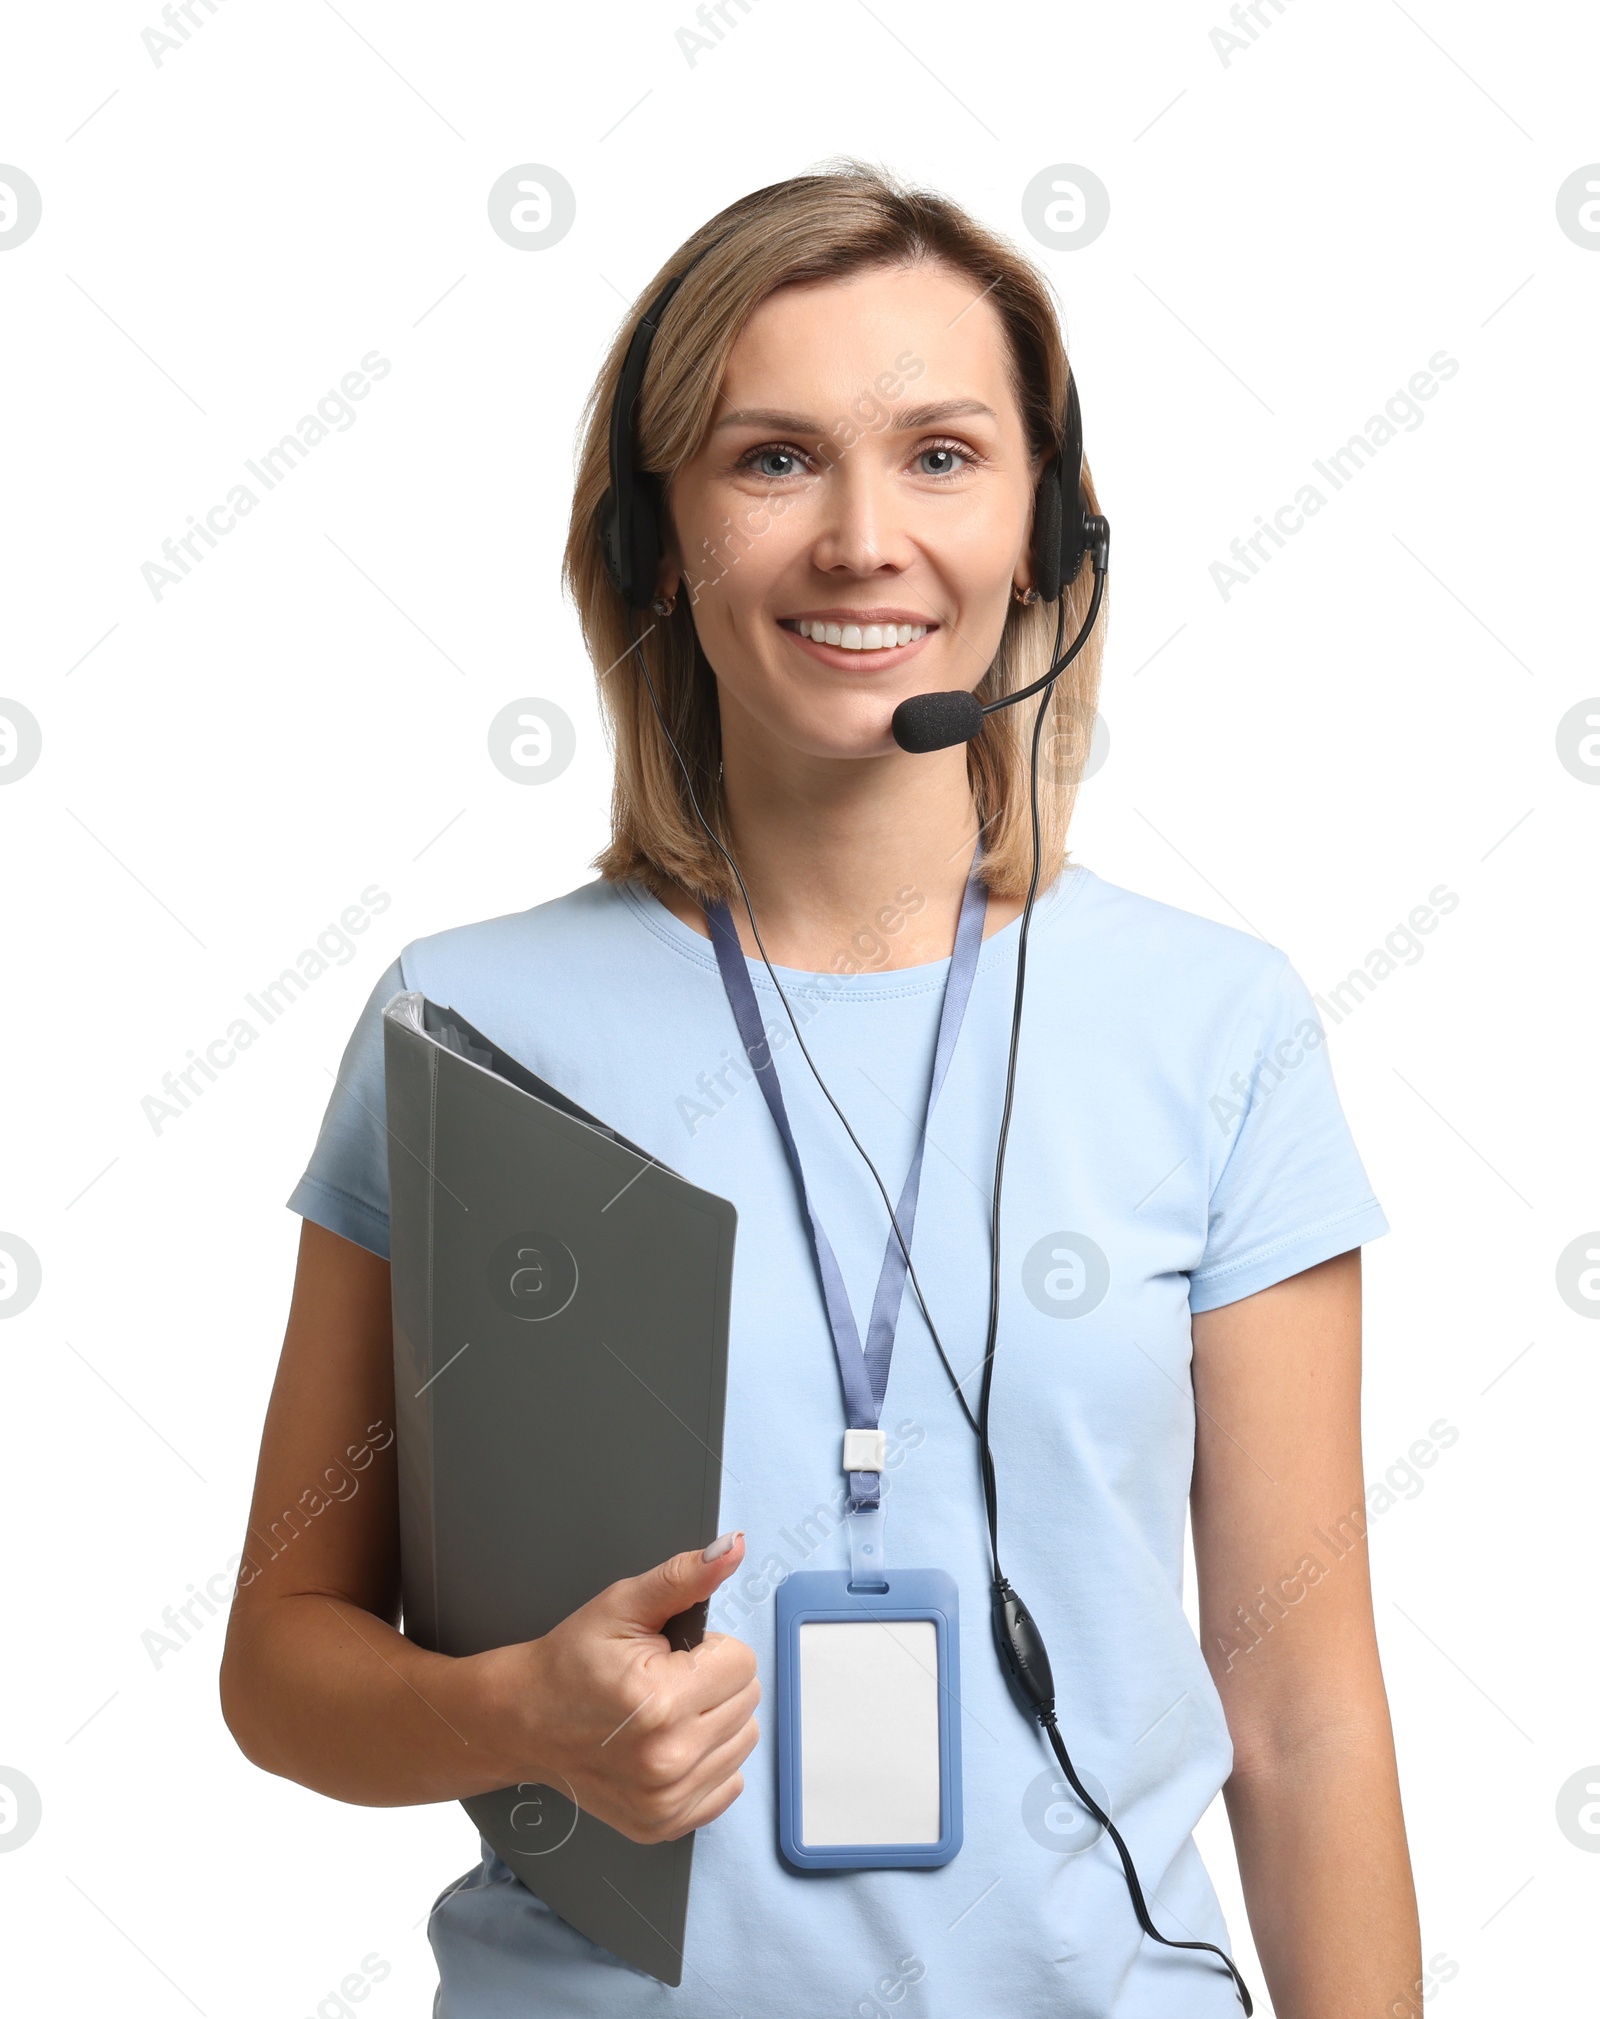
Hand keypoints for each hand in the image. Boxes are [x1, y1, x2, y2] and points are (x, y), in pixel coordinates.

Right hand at [477, 1532, 758, 1844]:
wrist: (524, 1721)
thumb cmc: (571, 1662)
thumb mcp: (623, 1605)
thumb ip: (685, 1576)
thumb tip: (734, 1548)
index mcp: (660, 1701)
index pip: (743, 1662)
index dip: (710, 1649)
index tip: (672, 1655)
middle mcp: (667, 1759)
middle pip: (748, 1702)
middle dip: (715, 1682)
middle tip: (664, 1679)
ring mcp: (666, 1800)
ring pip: (744, 1742)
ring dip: (716, 1720)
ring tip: (666, 1711)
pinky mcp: (665, 1824)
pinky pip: (730, 1784)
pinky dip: (710, 1761)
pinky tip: (670, 1744)